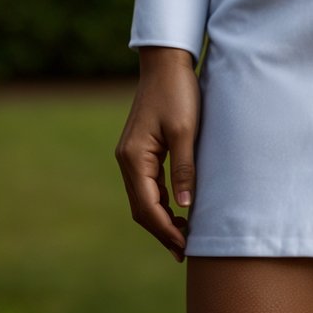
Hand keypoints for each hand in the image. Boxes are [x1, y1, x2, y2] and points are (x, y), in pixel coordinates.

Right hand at [115, 47, 200, 262]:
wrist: (167, 62)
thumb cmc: (178, 91)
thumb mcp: (186, 130)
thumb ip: (184, 168)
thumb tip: (185, 208)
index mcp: (134, 158)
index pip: (147, 207)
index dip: (166, 230)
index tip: (185, 246)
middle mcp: (126, 160)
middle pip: (141, 208)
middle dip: (162, 230)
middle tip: (185, 249)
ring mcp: (131, 155)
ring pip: (143, 198)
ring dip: (161, 218)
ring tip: (184, 234)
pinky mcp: (140, 149)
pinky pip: (147, 184)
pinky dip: (160, 201)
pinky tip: (177, 209)